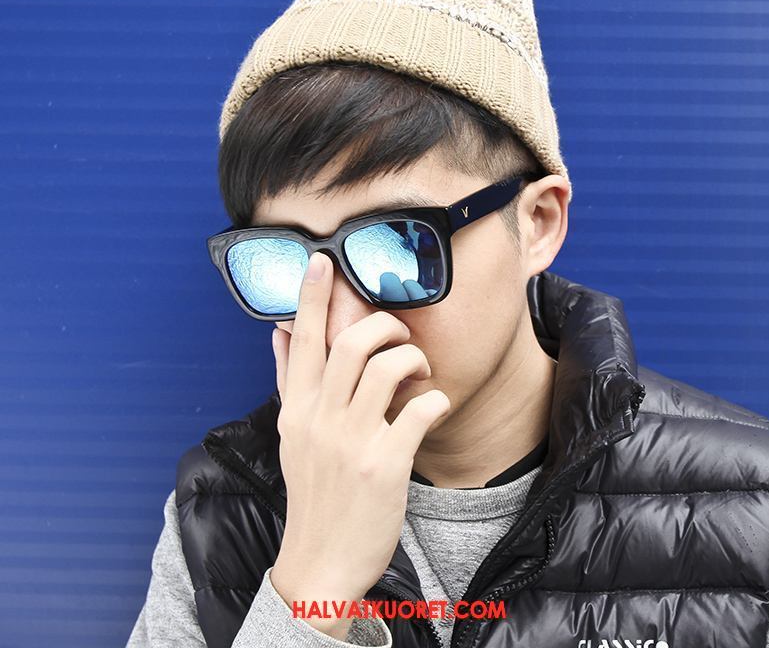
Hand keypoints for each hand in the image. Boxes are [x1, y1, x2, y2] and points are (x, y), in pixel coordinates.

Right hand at [269, 251, 449, 637]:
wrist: (320, 561)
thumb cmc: (313, 491)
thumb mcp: (292, 434)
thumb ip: (289, 380)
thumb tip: (280, 331)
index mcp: (298, 409)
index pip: (302, 340)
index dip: (312, 296)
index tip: (322, 260)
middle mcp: (320, 419)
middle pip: (349, 344)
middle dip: (381, 324)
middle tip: (397, 332)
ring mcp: (352, 442)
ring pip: (386, 368)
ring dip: (412, 358)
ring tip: (420, 370)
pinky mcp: (386, 466)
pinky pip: (419, 411)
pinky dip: (434, 399)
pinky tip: (434, 405)